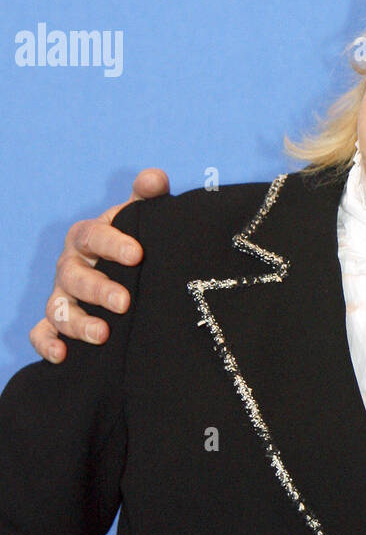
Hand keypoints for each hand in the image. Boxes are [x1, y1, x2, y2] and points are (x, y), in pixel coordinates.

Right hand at [29, 169, 169, 362]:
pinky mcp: (55, 322)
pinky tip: (62, 356)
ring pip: (57, 308)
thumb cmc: (130, 241)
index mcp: (87, 237)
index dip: (113, 244)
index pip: (94, 235)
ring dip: (77, 323)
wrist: (123, 270)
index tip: (138, 254)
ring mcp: (61, 295)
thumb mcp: (139, 218)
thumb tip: (155, 178)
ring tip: (103, 334)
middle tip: (125, 301)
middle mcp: (69, 266)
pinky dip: (46, 345)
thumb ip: (148, 197)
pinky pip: (41, 334)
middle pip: (74, 276)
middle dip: (98, 289)